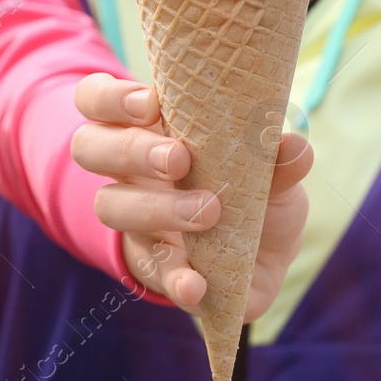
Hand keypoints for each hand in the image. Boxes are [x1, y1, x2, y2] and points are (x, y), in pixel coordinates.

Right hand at [71, 72, 312, 321]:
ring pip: (110, 206)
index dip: (111, 97)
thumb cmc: (253, 190)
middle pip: (90, 147)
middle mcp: (129, 171)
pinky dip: (174, 277)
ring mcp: (134, 221)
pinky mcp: (154, 268)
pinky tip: (196, 283)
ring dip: (155, 207)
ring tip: (206, 212)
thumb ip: (279, 158)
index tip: (151, 102)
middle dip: (131, 149)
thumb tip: (290, 143)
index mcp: (148, 129)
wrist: (262, 256)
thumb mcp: (272, 170)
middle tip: (178, 158)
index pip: (97, 99)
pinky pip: (150, 272)